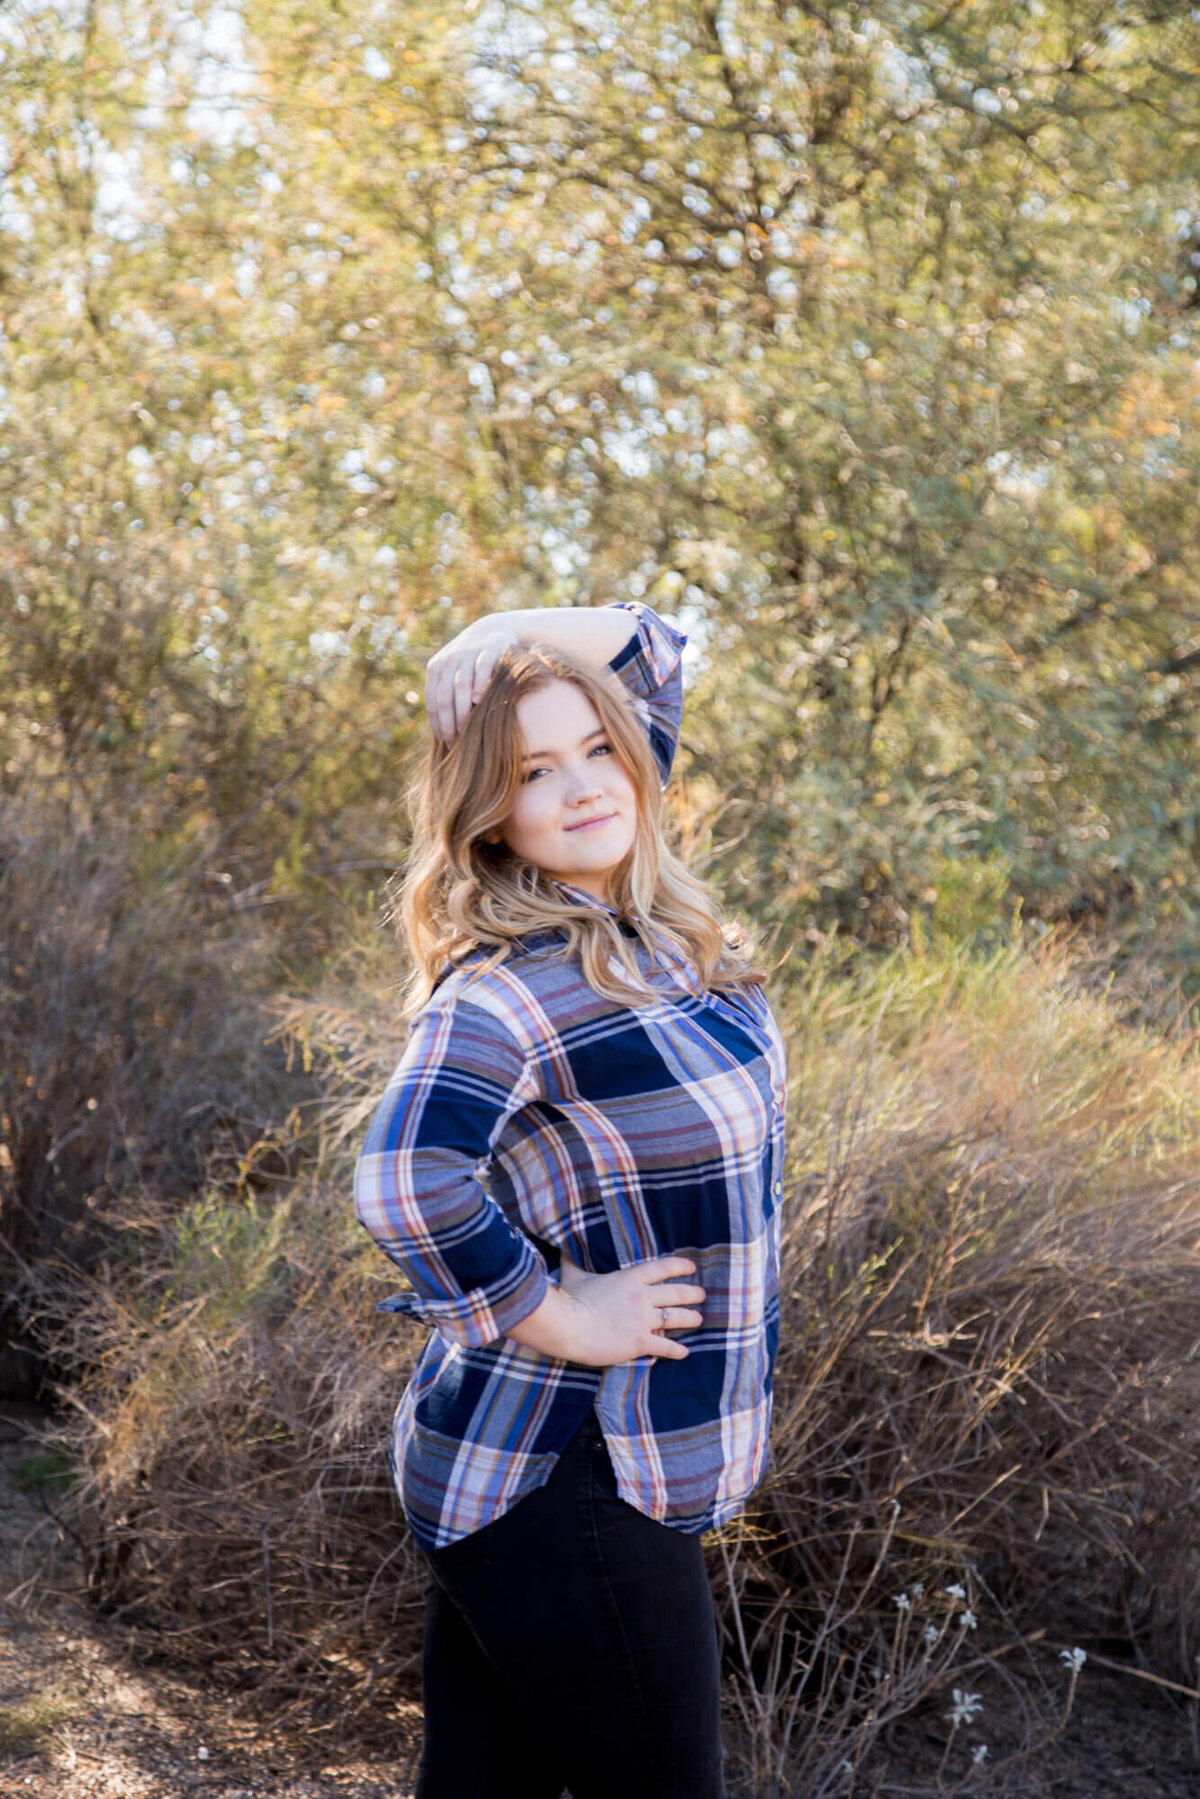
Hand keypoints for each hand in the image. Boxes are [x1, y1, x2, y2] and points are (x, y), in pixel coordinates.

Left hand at [425, 615, 523, 744]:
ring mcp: (468, 654)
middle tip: (455, 741)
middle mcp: (449, 660)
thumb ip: (445, 694)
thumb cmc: (470, 661)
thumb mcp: (453, 673)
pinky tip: (478, 700)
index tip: (445, 741)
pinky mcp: (489, 650)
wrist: (492, 630)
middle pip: (445, 696)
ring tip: (465, 728)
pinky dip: (479, 684)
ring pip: (461, 685)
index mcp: (436, 668)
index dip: (438, 723)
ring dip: (462, 709)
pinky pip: (482, 669)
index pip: (433, 701)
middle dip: (449, 721)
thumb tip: (441, 731)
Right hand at [554, 1252, 705, 1365]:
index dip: (680, 1266)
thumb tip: (564, 1248)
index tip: (692, 1267)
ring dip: (690, 1319)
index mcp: (629, 1279)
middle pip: (676, 1293)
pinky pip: (665, 1346)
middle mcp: (641, 1297)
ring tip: (698, 1319)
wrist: (568, 1327)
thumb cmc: (570, 1300)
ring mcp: (643, 1319)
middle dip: (693, 1294)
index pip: (662, 1268)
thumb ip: (573, 1262)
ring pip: (676, 1318)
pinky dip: (677, 1350)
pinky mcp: (640, 1341)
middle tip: (702, 1295)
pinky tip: (684, 1352)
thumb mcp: (573, 1276)